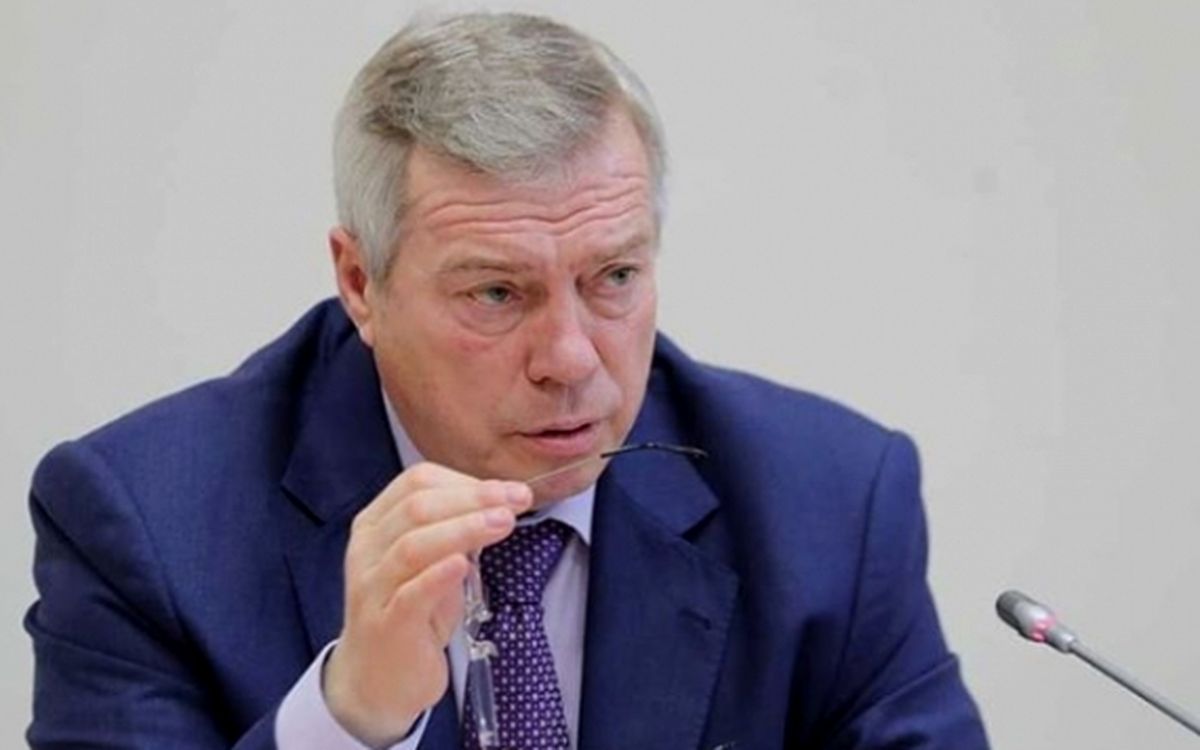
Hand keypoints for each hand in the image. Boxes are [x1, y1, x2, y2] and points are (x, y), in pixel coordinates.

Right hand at [322, 462, 531, 745]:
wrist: (376, 682)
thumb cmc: (412, 614)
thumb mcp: (433, 564)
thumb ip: (455, 534)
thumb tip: (499, 504)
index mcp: (376, 525)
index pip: (415, 482)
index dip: (465, 481)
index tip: (507, 490)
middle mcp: (367, 550)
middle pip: (417, 507)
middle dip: (473, 498)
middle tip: (516, 500)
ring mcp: (372, 588)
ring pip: (412, 545)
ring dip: (464, 529)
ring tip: (504, 522)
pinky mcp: (385, 625)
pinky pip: (409, 594)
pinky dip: (438, 575)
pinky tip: (463, 563)